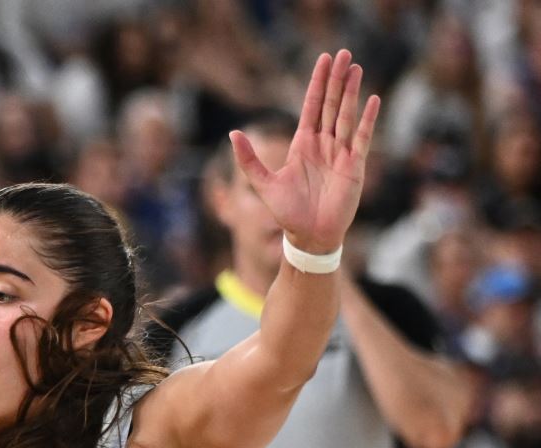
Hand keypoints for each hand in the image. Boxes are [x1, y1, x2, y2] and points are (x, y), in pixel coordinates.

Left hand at [230, 48, 379, 254]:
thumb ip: (248, 160)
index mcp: (303, 145)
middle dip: (337, 79)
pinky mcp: (354, 166)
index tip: (324, 61)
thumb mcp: (262, 183)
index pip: (312, 106)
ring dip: (352, 92)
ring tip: (356, 67)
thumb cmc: (287, 212)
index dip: (318, 83)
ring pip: (347, 115)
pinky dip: (367, 120)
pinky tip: (372, 100)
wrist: (308, 236)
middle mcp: (323, 145)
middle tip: (344, 53)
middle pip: (332, 104)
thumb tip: (233, 133)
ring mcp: (340, 153)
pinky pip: (362, 138)